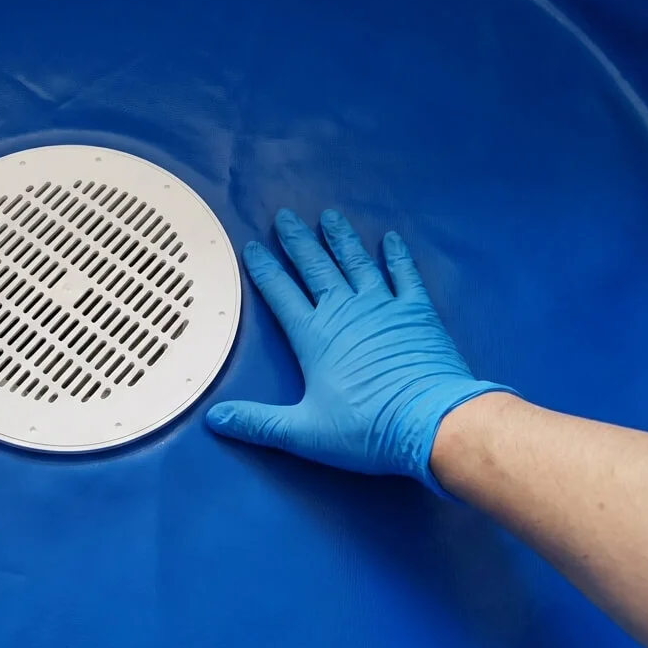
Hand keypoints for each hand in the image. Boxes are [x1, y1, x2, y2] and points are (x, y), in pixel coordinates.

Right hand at [206, 209, 510, 494]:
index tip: (253, 247)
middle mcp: (344, 312)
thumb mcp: (304, 432)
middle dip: (298, 242)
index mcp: (314, 336)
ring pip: (356, 263)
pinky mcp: (417, 312)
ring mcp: (383, 307)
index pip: (281, 293)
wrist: (433, 422)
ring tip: (329, 216)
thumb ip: (258, 423)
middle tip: (285, 217)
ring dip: (341, 239)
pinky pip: (405, 276)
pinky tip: (391, 240)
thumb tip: (215, 419)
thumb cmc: (366, 427)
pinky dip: (397, 257)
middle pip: (316, 268)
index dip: (265, 269)